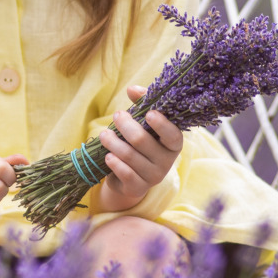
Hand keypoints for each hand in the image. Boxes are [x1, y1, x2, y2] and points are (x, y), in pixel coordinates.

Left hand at [96, 84, 181, 212]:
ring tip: (104, 135)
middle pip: (142, 141)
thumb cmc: (139, 143)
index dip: (162, 125)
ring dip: (113, 142)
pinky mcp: (138, 188)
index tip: (149, 114)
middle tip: (116, 115)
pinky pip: (125, 173)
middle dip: (126, 126)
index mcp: (172, 144)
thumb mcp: (143, 123)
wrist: (130, 177)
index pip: (173, 135)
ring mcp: (153, 176)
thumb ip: (142, 104)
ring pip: (129, 156)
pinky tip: (107, 156)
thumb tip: (132, 89)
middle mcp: (166, 162)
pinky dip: (114, 162)